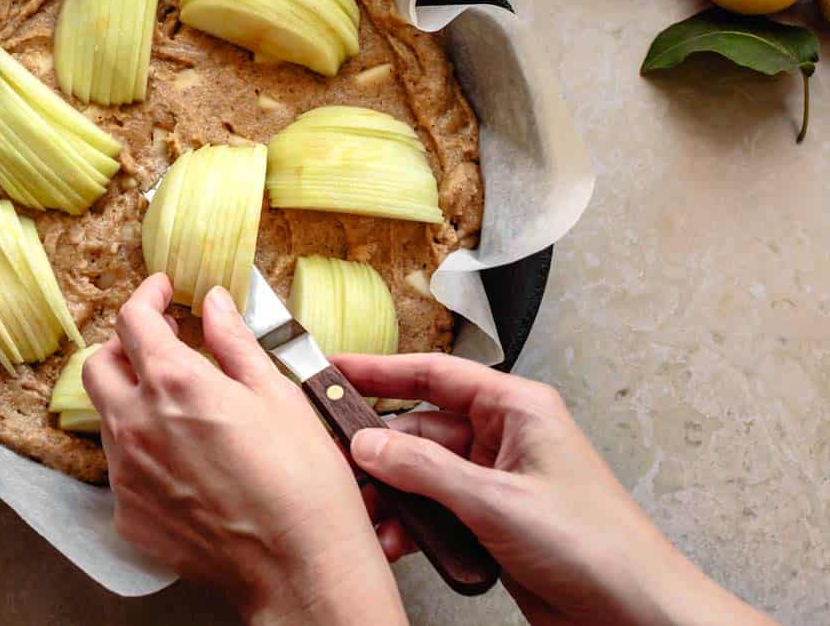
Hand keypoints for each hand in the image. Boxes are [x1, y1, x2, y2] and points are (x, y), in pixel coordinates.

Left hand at [84, 276, 405, 625]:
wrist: (300, 568)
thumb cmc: (303, 483)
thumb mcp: (277, 395)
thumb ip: (234, 342)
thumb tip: (214, 303)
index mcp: (175, 384)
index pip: (132, 320)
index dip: (146, 296)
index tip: (162, 292)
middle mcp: (137, 425)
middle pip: (98, 365)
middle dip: (124, 346)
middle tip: (160, 345)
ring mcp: (127, 474)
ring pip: (106, 418)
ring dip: (131, 399)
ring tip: (179, 407)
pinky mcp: (129, 516)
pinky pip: (121, 469)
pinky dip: (141, 451)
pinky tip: (182, 459)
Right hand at [336, 353, 774, 625]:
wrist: (636, 615)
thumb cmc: (599, 548)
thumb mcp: (497, 501)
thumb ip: (425, 470)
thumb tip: (368, 444)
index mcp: (517, 409)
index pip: (433, 373)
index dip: (379, 369)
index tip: (334, 369)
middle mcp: (504, 439)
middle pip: (419, 429)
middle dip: (376, 451)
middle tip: (334, 462)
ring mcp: (496, 482)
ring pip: (421, 475)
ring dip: (391, 497)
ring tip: (365, 516)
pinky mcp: (491, 523)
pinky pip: (435, 512)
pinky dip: (410, 526)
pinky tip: (393, 542)